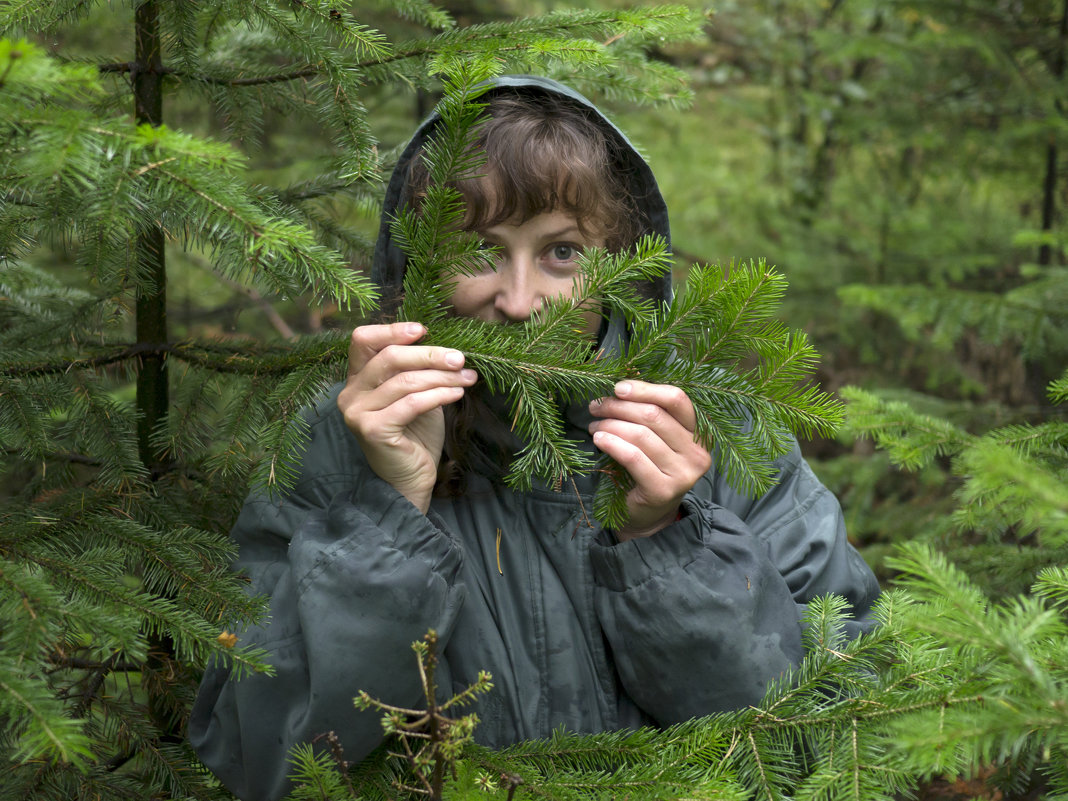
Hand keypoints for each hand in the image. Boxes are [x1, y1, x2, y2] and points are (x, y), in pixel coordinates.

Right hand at [337, 322, 476, 512]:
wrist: (411, 479)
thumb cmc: (415, 435)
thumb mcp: (416, 394)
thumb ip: (417, 370)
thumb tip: (447, 346)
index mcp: (357, 379)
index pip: (363, 340)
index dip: (392, 330)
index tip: (424, 330)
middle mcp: (350, 394)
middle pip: (389, 357)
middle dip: (429, 354)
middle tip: (460, 358)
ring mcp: (357, 412)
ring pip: (404, 380)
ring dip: (442, 376)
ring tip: (467, 378)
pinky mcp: (372, 430)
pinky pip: (411, 403)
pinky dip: (439, 395)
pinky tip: (457, 395)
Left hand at [588, 380, 711, 541]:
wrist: (648, 516)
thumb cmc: (649, 470)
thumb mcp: (657, 440)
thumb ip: (649, 416)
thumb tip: (618, 389)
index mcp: (699, 434)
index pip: (676, 400)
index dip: (645, 389)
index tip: (618, 387)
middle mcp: (697, 453)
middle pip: (654, 416)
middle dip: (620, 406)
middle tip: (597, 406)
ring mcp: (683, 474)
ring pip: (641, 435)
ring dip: (611, 425)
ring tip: (595, 426)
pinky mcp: (663, 490)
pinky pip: (633, 457)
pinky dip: (612, 444)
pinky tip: (598, 440)